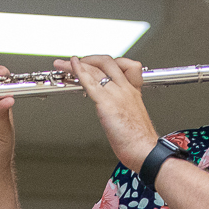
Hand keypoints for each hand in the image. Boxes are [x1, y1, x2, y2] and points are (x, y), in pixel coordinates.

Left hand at [60, 54, 160, 171]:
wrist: (145, 150)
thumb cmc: (139, 140)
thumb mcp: (131, 118)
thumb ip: (121, 110)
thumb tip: (110, 113)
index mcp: (133, 91)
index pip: (123, 65)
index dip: (105, 62)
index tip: (93, 64)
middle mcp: (126, 89)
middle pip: (107, 63)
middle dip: (87, 59)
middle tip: (73, 61)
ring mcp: (117, 94)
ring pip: (96, 70)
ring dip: (76, 65)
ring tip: (62, 64)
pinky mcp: (108, 103)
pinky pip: (92, 83)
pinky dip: (80, 72)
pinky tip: (72, 67)